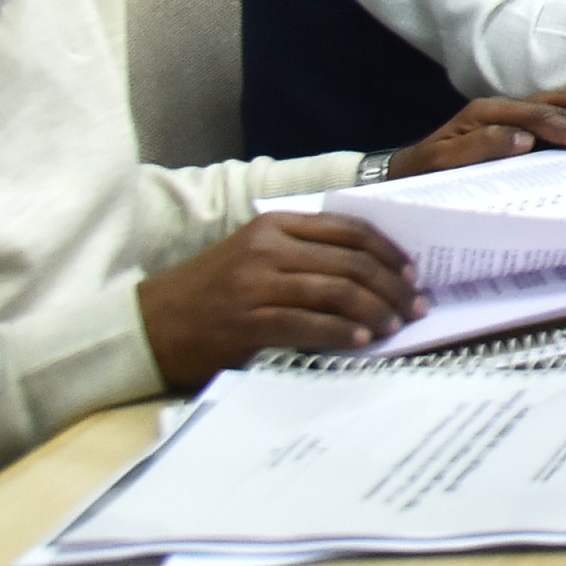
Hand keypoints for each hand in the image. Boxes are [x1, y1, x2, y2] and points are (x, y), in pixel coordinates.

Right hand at [137, 213, 415, 386]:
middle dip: (392, 286)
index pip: (350, 230)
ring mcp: (256, 284)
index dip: (389, 252)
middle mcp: (268, 249)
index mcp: (274, 225)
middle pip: (351, 262)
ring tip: (395, 325)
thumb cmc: (210, 291)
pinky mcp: (248, 321)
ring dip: (376, 310)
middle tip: (415, 306)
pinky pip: (310, 324)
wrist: (149, 324)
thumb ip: (304, 253)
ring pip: (337, 291)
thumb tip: (372, 271)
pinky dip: (343, 332)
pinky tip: (362, 340)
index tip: (412, 273)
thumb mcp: (255, 255)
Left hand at [391, 93, 565, 172]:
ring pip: (560, 104)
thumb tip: (525, 139)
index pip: (538, 118)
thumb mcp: (441, 164)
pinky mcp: (515, 124)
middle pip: (557, 105)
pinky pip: (554, 113)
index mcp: (487, 113)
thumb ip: (480, 148)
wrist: (404, 170)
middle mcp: (502, 107)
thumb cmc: (422, 173)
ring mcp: (510, 113)